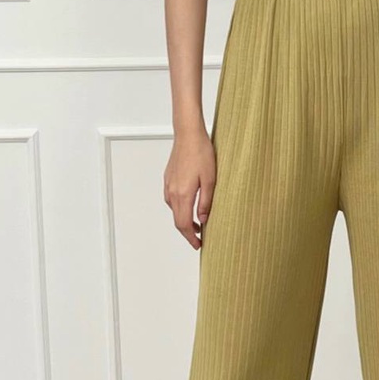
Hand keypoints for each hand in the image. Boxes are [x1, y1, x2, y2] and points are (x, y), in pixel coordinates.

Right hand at [163, 128, 216, 249]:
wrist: (188, 134)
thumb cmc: (201, 154)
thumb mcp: (210, 181)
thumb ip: (206, 202)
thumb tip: (204, 220)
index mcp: (183, 195)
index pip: (184, 225)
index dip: (191, 238)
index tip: (199, 245)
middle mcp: (172, 193)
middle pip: (177, 221)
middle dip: (188, 233)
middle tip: (199, 240)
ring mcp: (168, 186)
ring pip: (174, 211)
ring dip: (185, 221)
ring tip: (199, 225)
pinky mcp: (168, 180)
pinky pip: (172, 201)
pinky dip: (180, 210)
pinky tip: (190, 207)